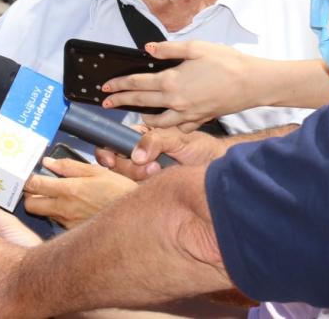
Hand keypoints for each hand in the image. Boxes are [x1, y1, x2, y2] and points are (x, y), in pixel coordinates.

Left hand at [23, 158, 136, 227]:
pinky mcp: (74, 232)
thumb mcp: (96, 171)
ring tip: (56, 195)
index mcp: (68, 190)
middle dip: (29, 195)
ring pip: (44, 214)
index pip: (34, 186)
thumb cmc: (118, 190)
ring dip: (44, 205)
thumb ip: (69, 166)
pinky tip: (70, 207)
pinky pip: (58, 222)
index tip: (26, 175)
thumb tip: (47, 163)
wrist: (135, 218)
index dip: (26, 179)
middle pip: (30, 205)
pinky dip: (58, 214)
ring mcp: (68, 223)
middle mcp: (64, 209)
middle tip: (37, 187)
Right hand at [95, 126, 225, 179]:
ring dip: (139, 176)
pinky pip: (138, 190)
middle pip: (117, 164)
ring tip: (159, 170)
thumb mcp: (180, 139)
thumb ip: (157, 141)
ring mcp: (145, 172)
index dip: (108, 153)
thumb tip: (137, 155)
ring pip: (126, 178)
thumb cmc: (203, 149)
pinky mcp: (152, 187)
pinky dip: (145, 186)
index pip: (114, 144)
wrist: (220, 168)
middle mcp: (140, 154)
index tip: (111, 160)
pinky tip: (159, 180)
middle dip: (129, 167)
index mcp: (142, 138)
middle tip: (150, 166)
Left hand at [101, 40, 257, 131]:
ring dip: (143, 116)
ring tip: (135, 113)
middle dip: (121, 102)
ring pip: (158, 120)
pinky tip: (166, 119)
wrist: (254, 83)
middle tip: (106, 102)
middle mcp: (175, 101)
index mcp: (171, 82)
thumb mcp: (195, 48)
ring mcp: (187, 114)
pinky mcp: (200, 119)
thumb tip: (148, 49)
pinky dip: (169, 124)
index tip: (105, 87)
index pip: (136, 84)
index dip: (118, 85)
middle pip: (140, 102)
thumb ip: (168, 50)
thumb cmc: (227, 62)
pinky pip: (179, 126)